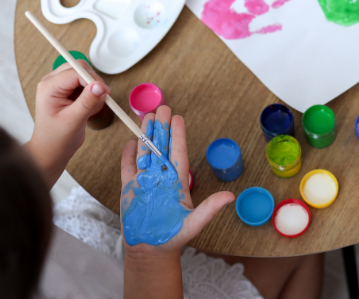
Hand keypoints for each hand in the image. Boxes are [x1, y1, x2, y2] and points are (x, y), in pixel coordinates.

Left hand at [25, 60, 109, 186]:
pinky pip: (85, 84)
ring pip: (83, 74)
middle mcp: (52, 82)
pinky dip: (92, 94)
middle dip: (93, 82)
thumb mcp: (74, 120)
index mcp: (49, 87)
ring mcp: (60, 86)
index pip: (75, 72)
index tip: (106, 93)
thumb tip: (101, 86)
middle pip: (79, 68)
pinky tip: (88, 108)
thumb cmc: (57, 138)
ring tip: (90, 108)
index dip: (93, 80)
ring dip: (93, 88)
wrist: (51, 150)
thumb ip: (88, 101)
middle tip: (100, 100)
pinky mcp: (67, 91)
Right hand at [120, 106, 234, 256]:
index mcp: (178, 182)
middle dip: (161, 128)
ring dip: (145, 136)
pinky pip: (128, 169)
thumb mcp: (194, 222)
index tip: (177, 118)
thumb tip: (230, 196)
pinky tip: (130, 142)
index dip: (178, 136)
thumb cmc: (175, 237)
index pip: (178, 153)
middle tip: (161, 107)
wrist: (151, 251)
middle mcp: (162, 178)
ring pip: (145, 153)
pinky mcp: (129, 190)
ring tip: (146, 117)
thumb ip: (210, 208)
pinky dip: (128, 155)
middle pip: (161, 148)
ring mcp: (145, 183)